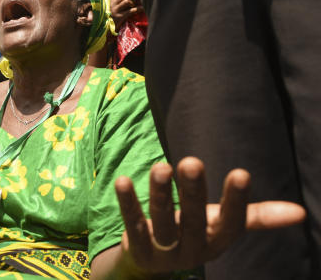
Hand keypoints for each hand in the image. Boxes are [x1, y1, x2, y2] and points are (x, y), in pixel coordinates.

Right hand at [110, 0, 141, 28]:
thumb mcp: (119, 6)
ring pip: (127, 1)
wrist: (113, 27)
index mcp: (113, 0)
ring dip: (133, 3)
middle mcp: (113, 4)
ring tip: (134, 6)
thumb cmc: (118, 15)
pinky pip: (131, 10)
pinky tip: (142, 8)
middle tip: (136, 2)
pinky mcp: (120, 17)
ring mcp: (115, 10)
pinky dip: (138, 9)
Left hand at [115, 157, 305, 272]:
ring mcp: (165, 253)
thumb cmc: (192, 232)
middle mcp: (194, 248)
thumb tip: (300, 213)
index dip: (237, 200)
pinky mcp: (139, 250)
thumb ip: (254, 216)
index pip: (232, 222)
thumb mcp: (220, 224)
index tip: (242, 173)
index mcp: (217, 240)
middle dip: (192, 191)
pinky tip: (123, 181)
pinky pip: (133, 224)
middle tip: (191, 161)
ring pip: (163, 221)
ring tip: (160, 166)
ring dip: (160, 193)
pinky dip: (128, 204)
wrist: (152, 262)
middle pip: (194, 219)